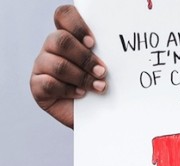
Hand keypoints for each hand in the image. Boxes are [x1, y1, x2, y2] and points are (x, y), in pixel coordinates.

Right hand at [30, 5, 106, 128]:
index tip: (93, 42)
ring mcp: (42, 65)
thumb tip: (123, 50)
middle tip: (103, 71)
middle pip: (60, 40)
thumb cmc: (106, 89)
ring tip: (99, 87)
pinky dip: (68, 90)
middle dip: (85, 57)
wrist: (100, 117)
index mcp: (70, 36)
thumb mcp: (111, 70)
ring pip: (56, 63)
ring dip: (81, 76)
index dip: (77, 25)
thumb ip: (108, 55)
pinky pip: (49, 83)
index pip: (64, 15)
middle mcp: (53, 48)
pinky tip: (81, 94)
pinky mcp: (37, 85)